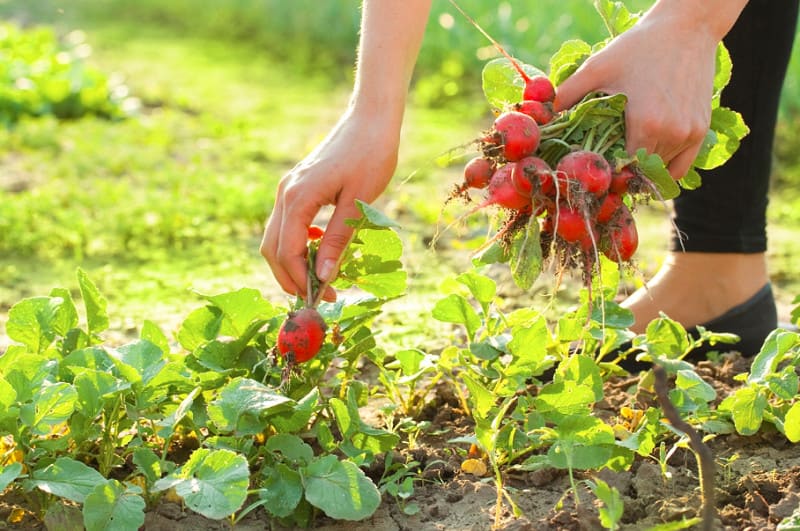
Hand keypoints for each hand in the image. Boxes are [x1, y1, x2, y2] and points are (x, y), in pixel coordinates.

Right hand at [261, 107, 400, 301]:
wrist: (371, 119)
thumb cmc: (371, 155)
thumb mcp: (359, 203)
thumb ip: (338, 239)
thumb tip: (323, 277)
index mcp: (298, 198)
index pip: (288, 251)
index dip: (302, 280)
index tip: (324, 299)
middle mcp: (286, 193)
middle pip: (273, 248)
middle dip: (290, 277)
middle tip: (318, 297)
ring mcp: (289, 188)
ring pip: (276, 237)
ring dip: (292, 262)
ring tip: (319, 279)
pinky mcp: (297, 186)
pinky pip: (287, 223)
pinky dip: (298, 243)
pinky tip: (321, 249)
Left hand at [554, 6, 719, 178]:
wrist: (687, 28)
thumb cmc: (639, 47)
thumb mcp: (597, 67)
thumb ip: (568, 94)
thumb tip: (543, 116)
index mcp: (645, 124)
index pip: (621, 168)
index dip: (605, 169)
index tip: (592, 165)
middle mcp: (671, 134)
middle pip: (639, 171)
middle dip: (620, 170)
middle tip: (604, 162)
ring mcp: (689, 134)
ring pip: (659, 170)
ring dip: (641, 168)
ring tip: (623, 156)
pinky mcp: (700, 131)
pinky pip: (680, 167)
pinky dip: (663, 168)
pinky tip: (646, 159)